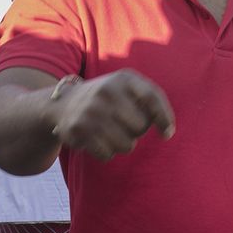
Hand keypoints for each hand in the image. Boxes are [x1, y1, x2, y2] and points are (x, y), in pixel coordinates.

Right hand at [50, 70, 175, 161]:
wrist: (65, 103)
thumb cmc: (107, 100)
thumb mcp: (127, 89)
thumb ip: (150, 101)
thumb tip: (168, 130)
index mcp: (124, 79)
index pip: (152, 98)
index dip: (164, 118)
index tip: (167, 134)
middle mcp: (107, 91)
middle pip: (141, 126)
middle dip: (136, 131)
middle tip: (123, 124)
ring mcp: (92, 110)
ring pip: (126, 145)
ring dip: (122, 144)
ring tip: (110, 132)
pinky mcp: (79, 129)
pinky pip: (107, 154)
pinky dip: (106, 152)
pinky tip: (97, 140)